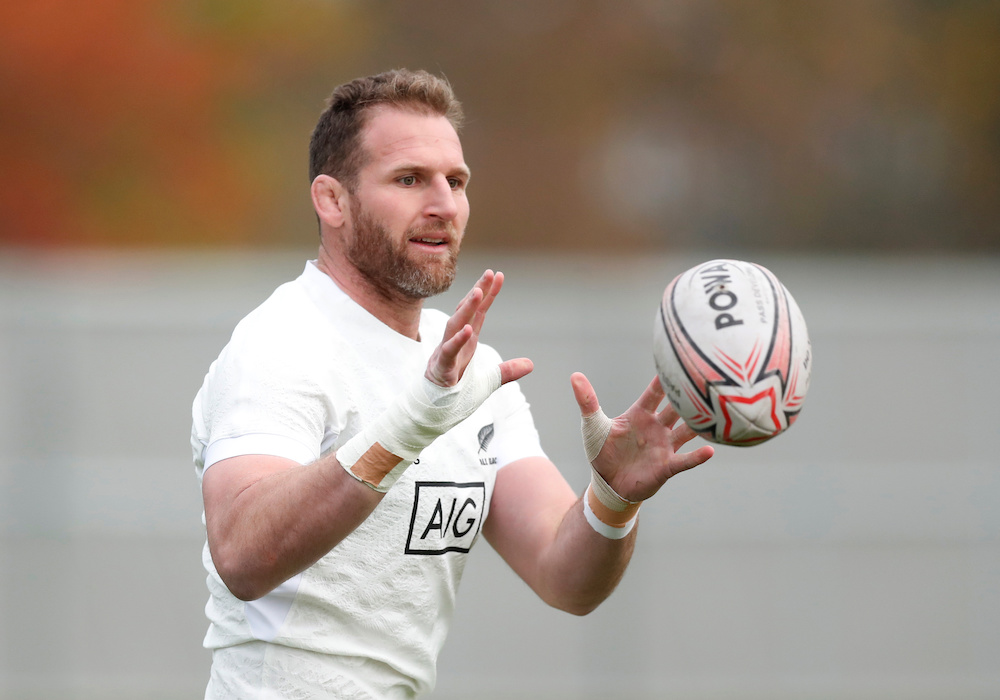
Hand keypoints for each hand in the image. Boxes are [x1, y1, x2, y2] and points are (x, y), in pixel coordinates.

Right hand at [425, 270, 532, 387]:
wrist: (434, 411)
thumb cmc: (456, 393)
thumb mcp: (489, 382)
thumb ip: (507, 372)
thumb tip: (530, 365)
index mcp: (468, 342)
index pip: (480, 313)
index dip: (488, 294)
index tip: (497, 275)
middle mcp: (457, 342)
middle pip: (468, 312)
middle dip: (478, 292)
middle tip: (490, 274)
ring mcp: (447, 352)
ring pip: (456, 325)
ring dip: (467, 308)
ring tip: (478, 292)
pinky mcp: (442, 368)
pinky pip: (449, 351)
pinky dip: (458, 341)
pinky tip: (468, 330)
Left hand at [571, 373, 713, 501]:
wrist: (607, 484)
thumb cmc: (602, 451)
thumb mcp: (593, 426)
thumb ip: (587, 402)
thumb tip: (574, 376)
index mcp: (640, 414)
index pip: (655, 392)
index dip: (664, 378)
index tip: (678, 360)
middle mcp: (657, 426)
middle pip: (677, 407)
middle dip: (690, 395)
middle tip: (707, 378)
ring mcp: (664, 446)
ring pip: (688, 430)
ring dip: (701, 422)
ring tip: (718, 412)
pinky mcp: (667, 466)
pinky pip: (685, 460)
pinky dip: (697, 456)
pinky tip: (711, 449)